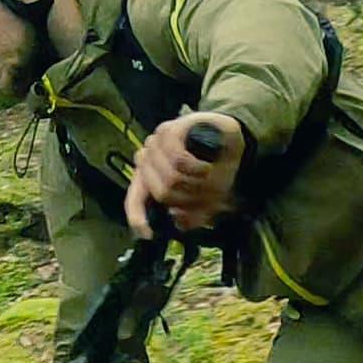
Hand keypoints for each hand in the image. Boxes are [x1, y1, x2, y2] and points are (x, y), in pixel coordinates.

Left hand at [126, 110, 242, 235]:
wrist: (229, 135)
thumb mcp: (205, 195)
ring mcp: (156, 144)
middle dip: (188, 197)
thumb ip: (190, 213)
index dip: (138, 218)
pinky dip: (196, 168)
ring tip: (207, 175)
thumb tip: (178, 222)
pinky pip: (179, 160)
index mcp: (149, 178)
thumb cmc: (213, 164)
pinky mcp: (169, 130)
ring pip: (170, 178)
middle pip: (160, 193)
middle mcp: (148, 160)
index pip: (134, 201)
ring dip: (195, 181)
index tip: (149, 232)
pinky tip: (205, 167)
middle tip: (204, 190)